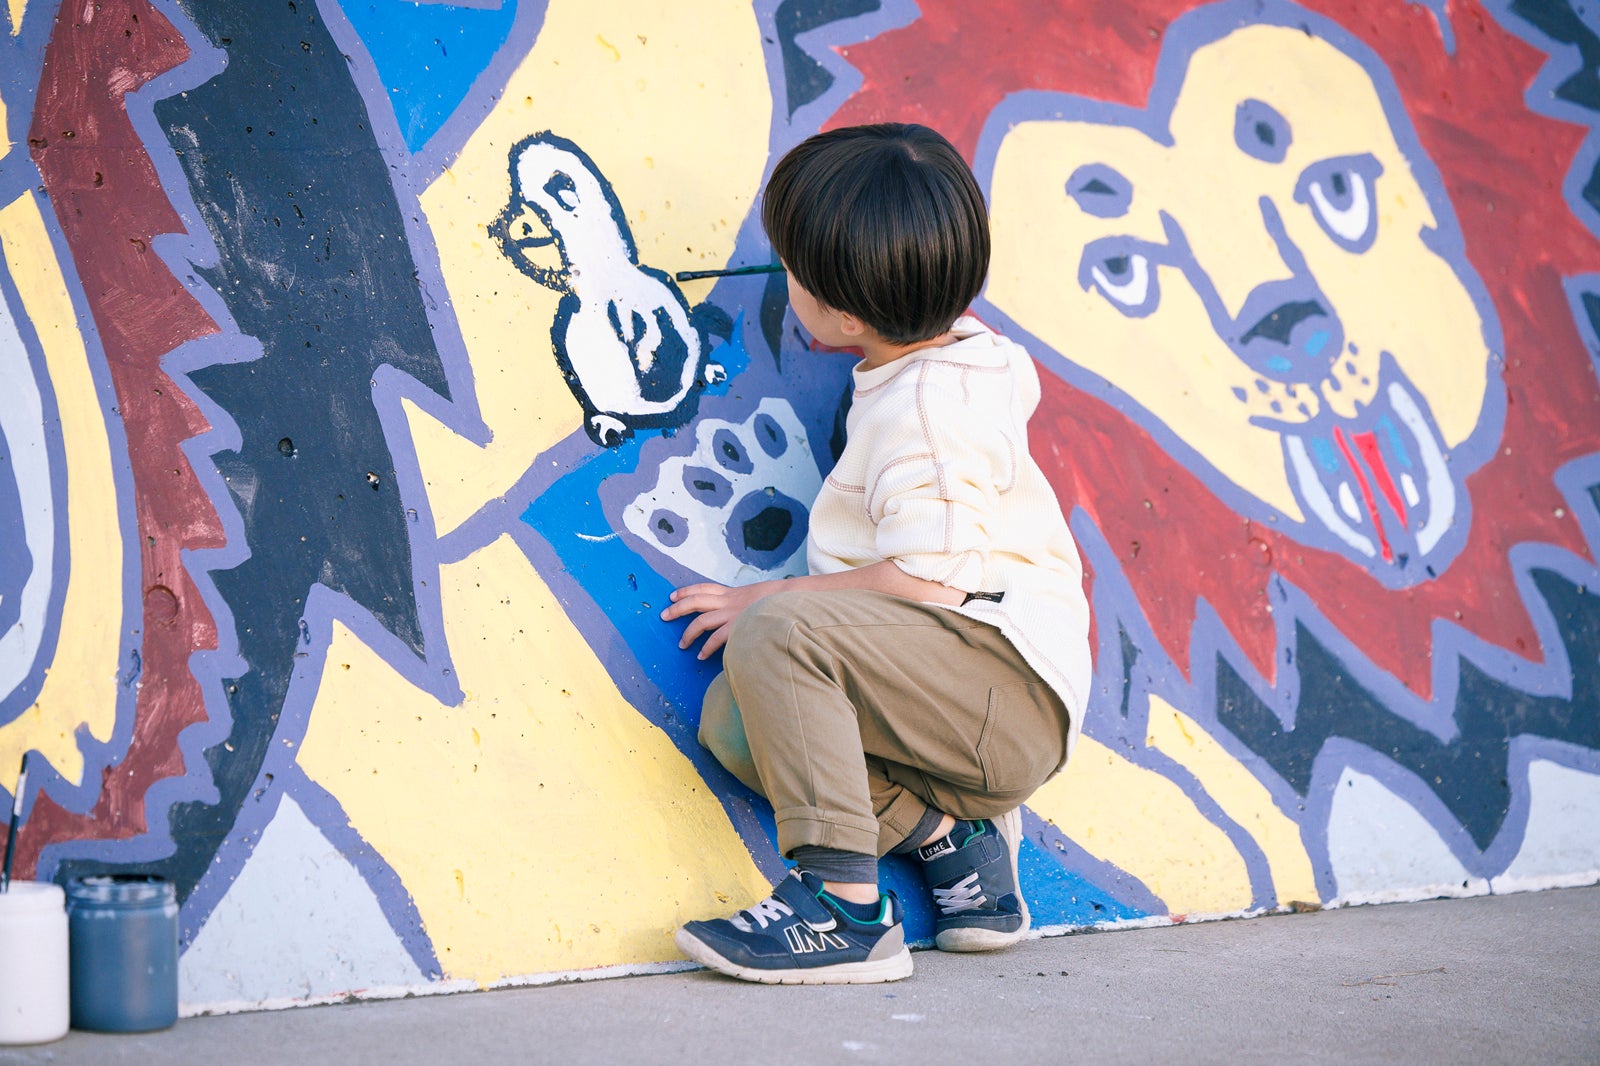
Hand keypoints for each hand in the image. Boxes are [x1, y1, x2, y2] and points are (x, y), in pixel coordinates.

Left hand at [660, 580, 778, 659]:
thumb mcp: (757, 595)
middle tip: (664, 616)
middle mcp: (729, 601)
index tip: (673, 596)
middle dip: (677, 608)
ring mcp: (732, 614)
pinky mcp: (737, 627)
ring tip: (682, 644)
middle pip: (695, 601)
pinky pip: (716, 639)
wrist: (791, 600)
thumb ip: (744, 602)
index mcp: (732, 593)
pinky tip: (700, 655)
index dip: (686, 591)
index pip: (703, 588)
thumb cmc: (777, 600)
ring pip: (701, 621)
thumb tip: (738, 610)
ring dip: (688, 633)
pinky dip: (706, 648)